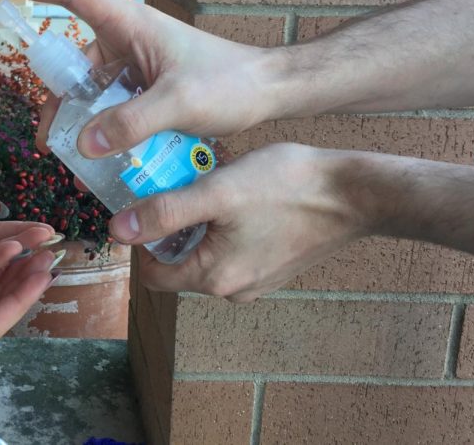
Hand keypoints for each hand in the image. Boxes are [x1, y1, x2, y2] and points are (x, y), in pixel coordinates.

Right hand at [0, 0, 277, 155]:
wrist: (268, 90)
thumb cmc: (230, 83)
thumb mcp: (178, 103)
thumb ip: (130, 123)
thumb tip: (81, 144)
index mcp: (130, 24)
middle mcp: (127, 40)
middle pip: (72, 62)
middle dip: (54, 99)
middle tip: (47, 140)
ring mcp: (136, 64)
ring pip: (90, 89)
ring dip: (78, 119)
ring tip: (70, 156)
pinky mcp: (146, 86)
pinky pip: (111, 104)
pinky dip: (101, 126)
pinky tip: (100, 155)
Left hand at [109, 143, 370, 300]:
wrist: (354, 193)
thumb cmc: (285, 187)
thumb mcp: (215, 192)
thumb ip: (165, 212)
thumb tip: (119, 230)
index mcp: (213, 278)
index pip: (152, 275)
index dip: (141, 240)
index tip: (145, 204)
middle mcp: (233, 289)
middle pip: (179, 261)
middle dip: (171, 225)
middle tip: (178, 185)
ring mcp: (256, 279)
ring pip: (206, 252)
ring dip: (198, 222)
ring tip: (208, 184)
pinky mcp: (273, 264)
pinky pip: (232, 248)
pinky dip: (224, 225)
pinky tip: (236, 194)